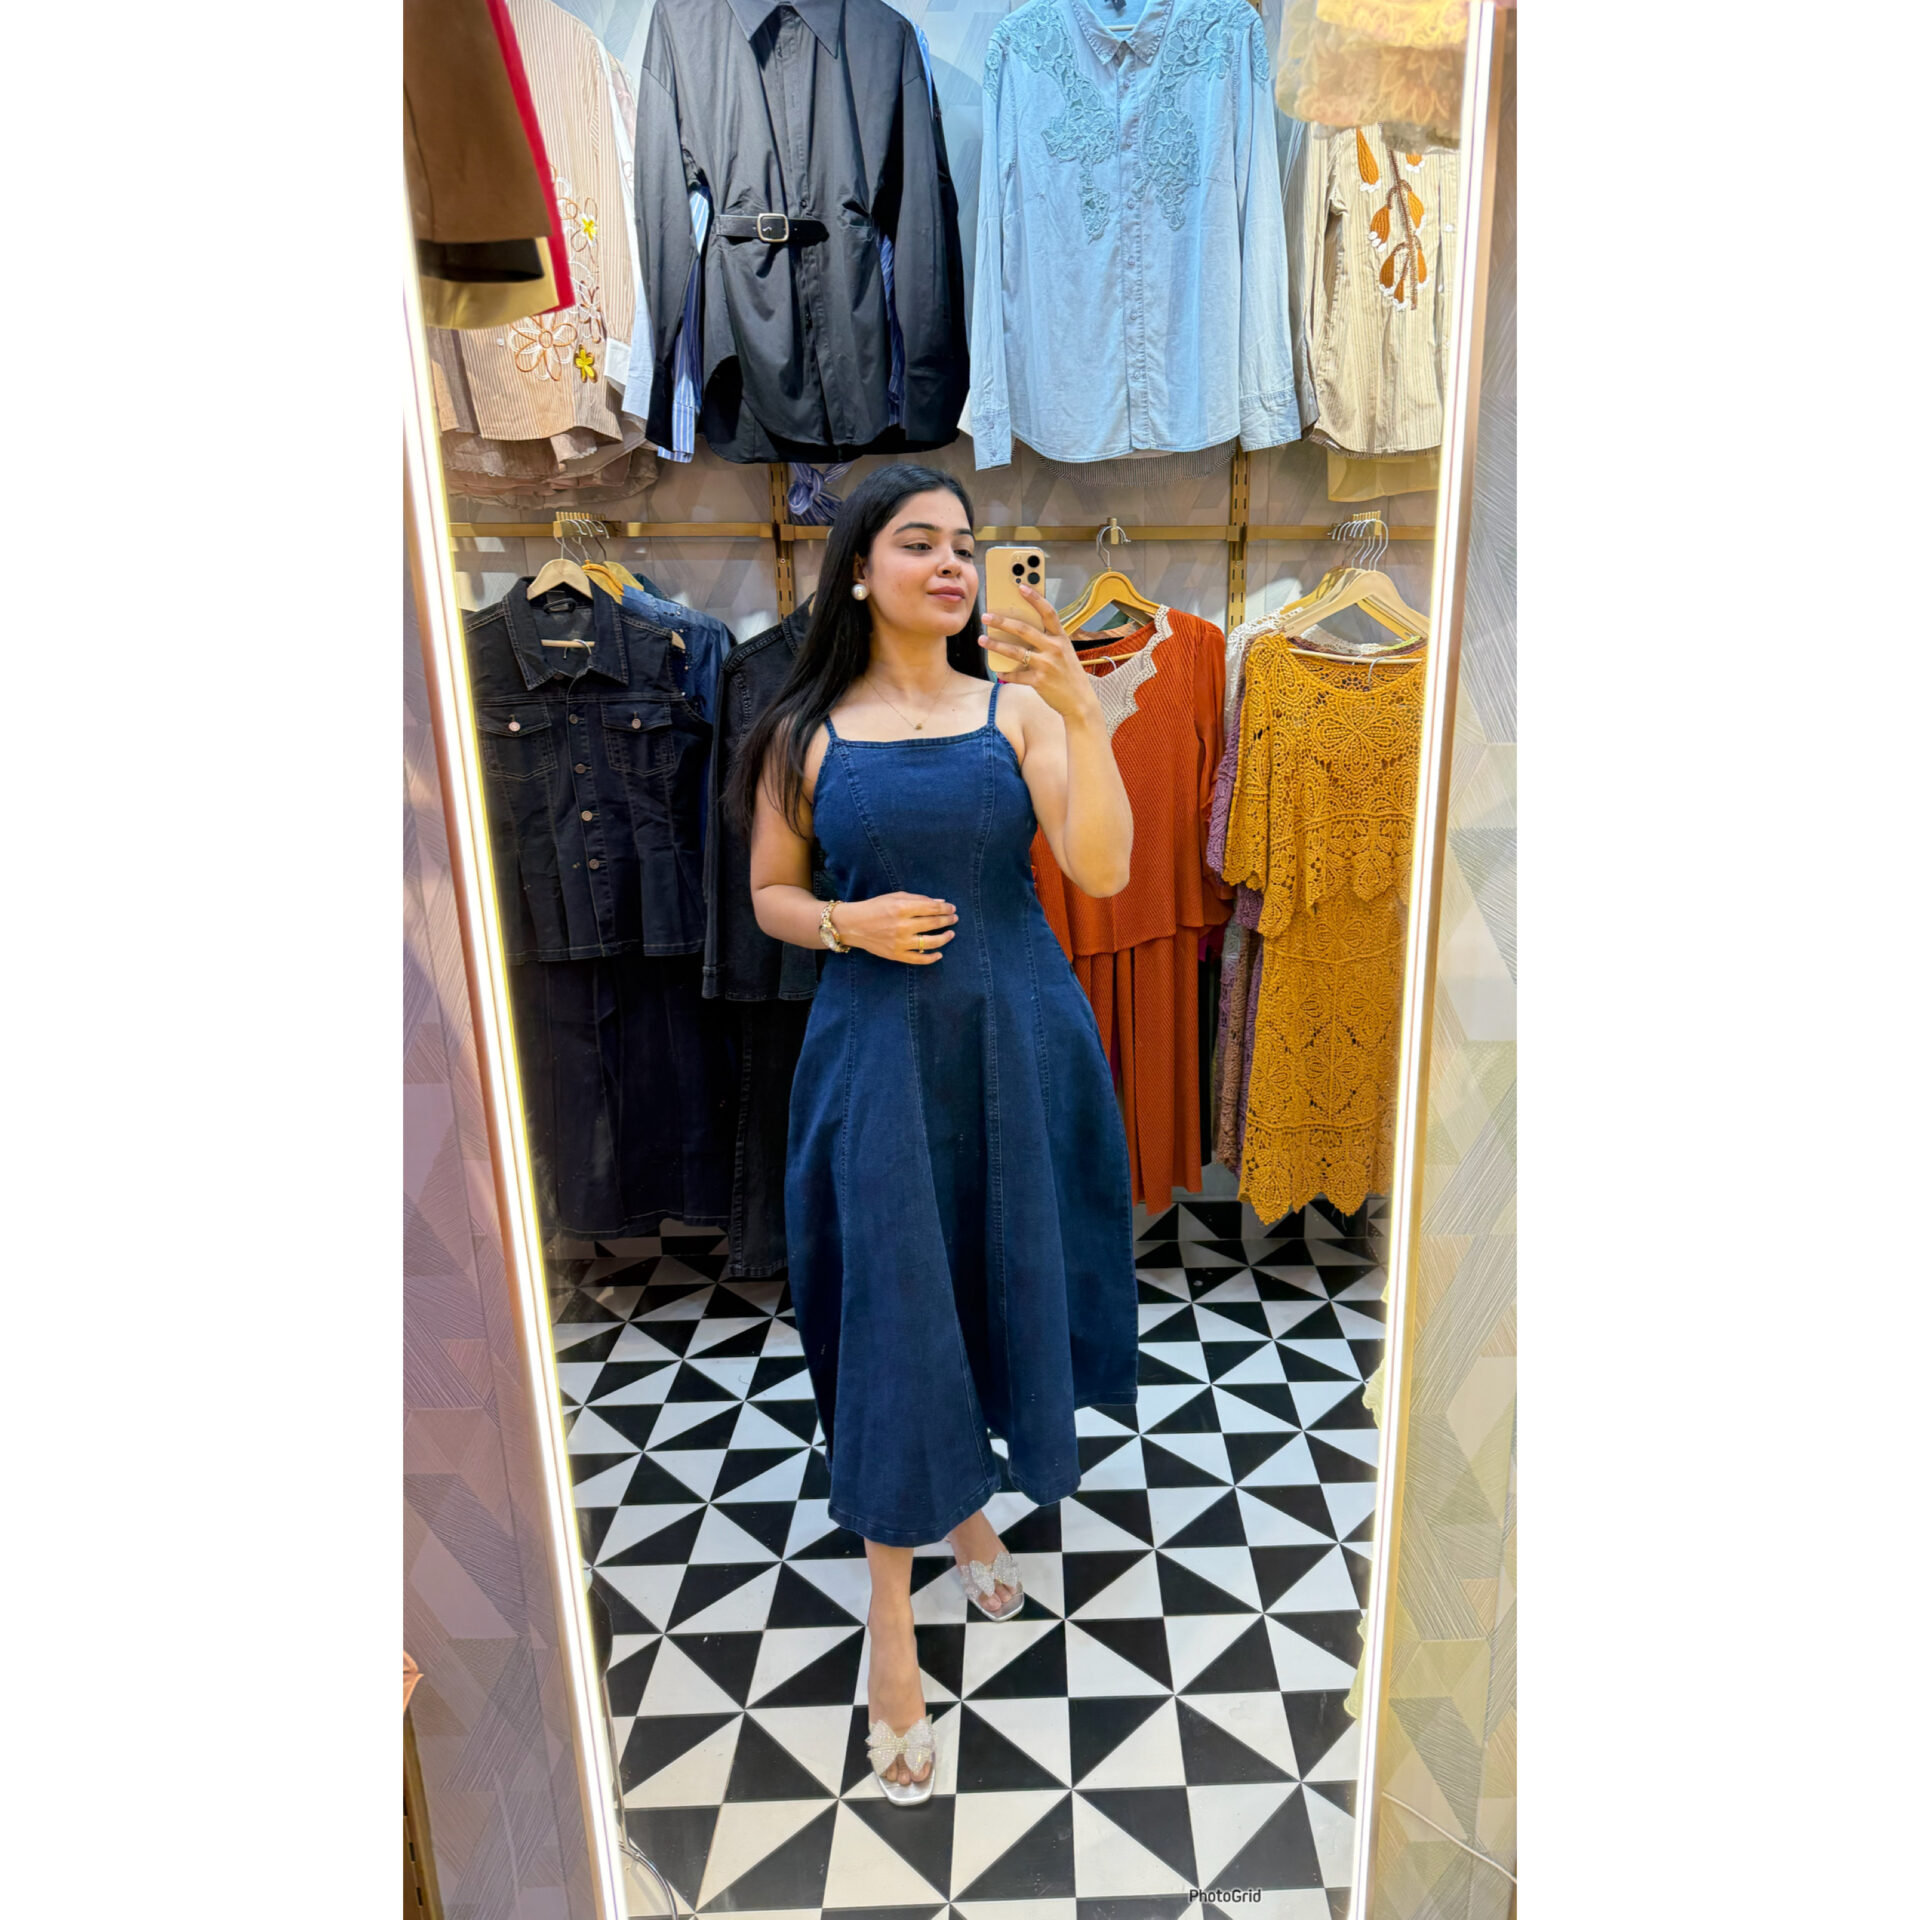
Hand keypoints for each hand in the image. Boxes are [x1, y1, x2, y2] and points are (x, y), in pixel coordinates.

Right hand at [834, 892, 957, 964]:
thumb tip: (941, 902)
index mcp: (902, 908)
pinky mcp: (896, 955)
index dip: (945, 908)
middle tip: (954, 918)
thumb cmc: (874, 907)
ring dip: (944, 938)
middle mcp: (902, 926)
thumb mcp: (895, 897)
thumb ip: (918, 899)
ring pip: (930, 942)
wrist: (853, 925)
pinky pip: (918, 959)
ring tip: (951, 934)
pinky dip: (931, 958)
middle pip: (933, 923)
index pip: (931, 908)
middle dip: (947, 920)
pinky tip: (939, 954)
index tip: (952, 908)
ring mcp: (900, 942)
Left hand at [981, 584, 1099, 725]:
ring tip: (982, 640)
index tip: (1020, 586)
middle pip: (1024, 629)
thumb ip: (1048, 641)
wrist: (1080, 701)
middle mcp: (1054, 648)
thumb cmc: (1069, 675)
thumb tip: (1021, 631)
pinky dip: (1005, 673)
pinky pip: (1016, 675)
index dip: (1034, 598)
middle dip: (1002, 622)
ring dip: (996, 645)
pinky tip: (998, 670)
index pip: (1048, 612)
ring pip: (1015, 651)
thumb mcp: (1064, 652)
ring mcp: (1046, 665)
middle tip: (986, 616)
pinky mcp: (1039, 681)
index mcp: (1061, 638)